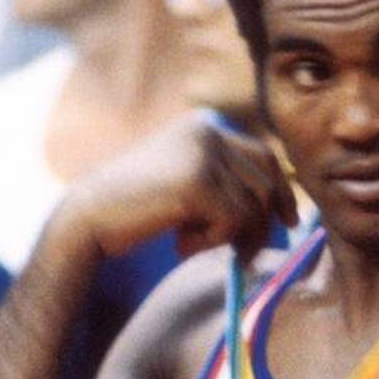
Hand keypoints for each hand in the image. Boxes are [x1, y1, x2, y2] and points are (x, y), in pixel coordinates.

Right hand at [60, 110, 298, 262]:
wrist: (89, 217)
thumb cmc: (136, 207)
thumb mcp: (185, 181)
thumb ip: (223, 180)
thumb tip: (279, 208)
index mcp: (205, 124)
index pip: (264, 155)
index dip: (281, 191)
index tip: (289, 221)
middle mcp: (209, 131)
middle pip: (265, 181)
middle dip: (264, 223)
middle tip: (248, 253)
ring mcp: (203, 153)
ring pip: (252, 206)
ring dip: (231, 237)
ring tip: (193, 244)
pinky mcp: (197, 182)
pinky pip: (233, 221)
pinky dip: (212, 242)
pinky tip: (181, 244)